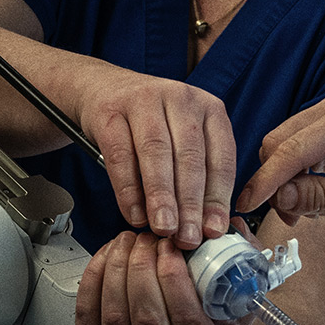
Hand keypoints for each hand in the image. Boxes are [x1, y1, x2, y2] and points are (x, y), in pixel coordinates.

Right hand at [75, 65, 236, 248]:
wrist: (103, 88)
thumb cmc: (150, 122)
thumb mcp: (182, 138)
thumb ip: (197, 175)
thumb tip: (207, 226)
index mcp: (209, 107)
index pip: (221, 157)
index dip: (218, 198)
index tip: (214, 229)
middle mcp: (180, 98)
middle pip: (189, 156)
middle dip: (190, 202)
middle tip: (188, 237)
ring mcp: (144, 100)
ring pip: (157, 153)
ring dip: (161, 196)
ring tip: (163, 227)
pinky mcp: (110, 111)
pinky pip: (121, 154)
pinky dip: (128, 189)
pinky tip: (134, 213)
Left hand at [76, 231, 250, 324]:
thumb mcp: (238, 306)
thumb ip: (241, 268)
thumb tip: (235, 225)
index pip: (186, 318)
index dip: (174, 275)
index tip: (171, 245)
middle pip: (147, 317)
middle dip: (142, 267)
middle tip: (147, 238)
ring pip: (115, 317)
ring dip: (116, 270)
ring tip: (127, 242)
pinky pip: (87, 320)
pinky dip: (92, 283)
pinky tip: (105, 258)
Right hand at [236, 91, 324, 226]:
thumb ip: (323, 198)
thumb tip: (279, 197)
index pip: (290, 149)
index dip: (265, 180)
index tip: (244, 205)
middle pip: (278, 143)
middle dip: (275, 183)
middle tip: (292, 218)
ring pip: (283, 147)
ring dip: (286, 182)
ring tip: (308, 211)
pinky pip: (297, 150)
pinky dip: (296, 176)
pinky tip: (315, 196)